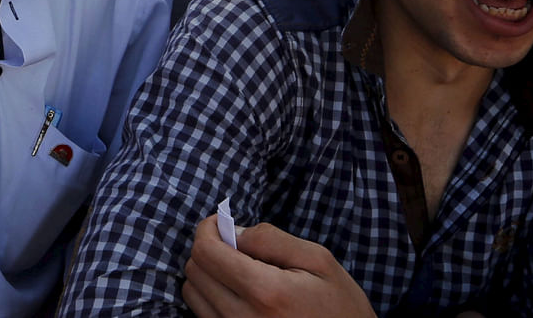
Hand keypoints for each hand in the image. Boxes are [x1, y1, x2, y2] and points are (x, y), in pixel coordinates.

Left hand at [181, 216, 374, 317]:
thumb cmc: (340, 305)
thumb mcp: (318, 261)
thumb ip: (271, 239)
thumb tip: (232, 231)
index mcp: (266, 292)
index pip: (207, 252)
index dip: (207, 229)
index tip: (220, 223)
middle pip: (195, 271)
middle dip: (208, 248)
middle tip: (234, 245)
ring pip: (192, 294)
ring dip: (207, 274)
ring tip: (238, 269)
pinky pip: (203, 314)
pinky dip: (211, 296)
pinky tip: (238, 291)